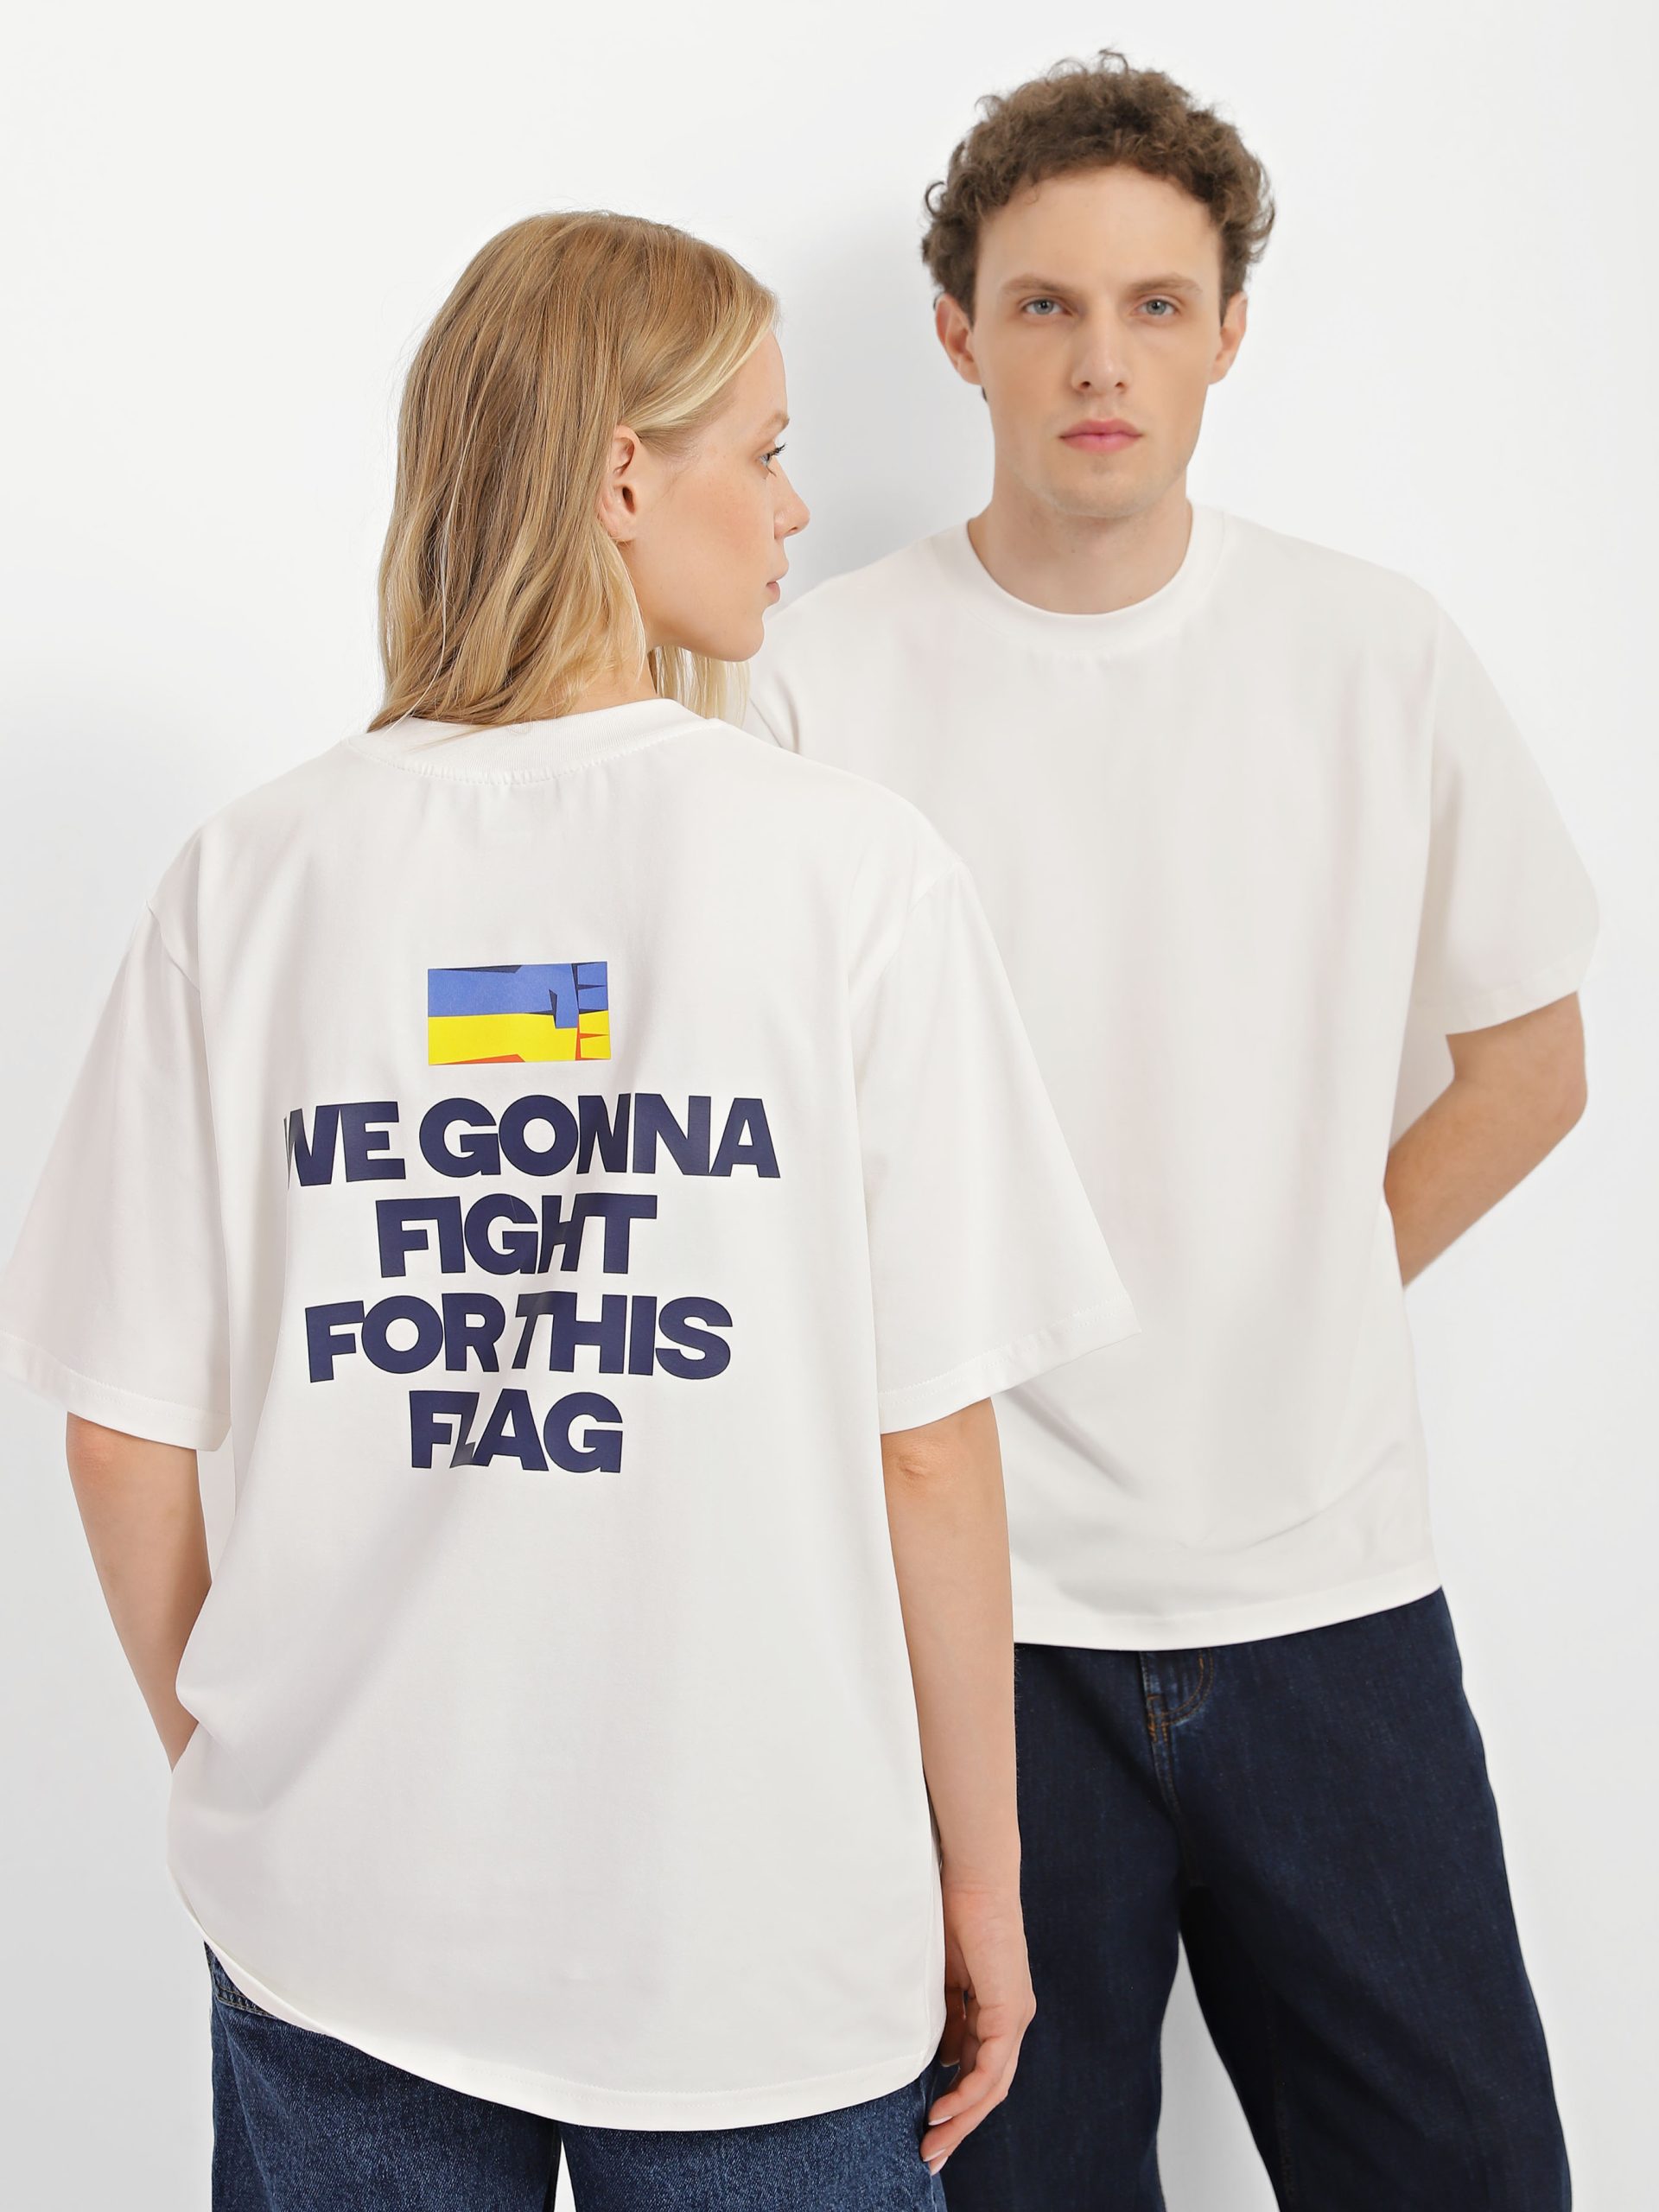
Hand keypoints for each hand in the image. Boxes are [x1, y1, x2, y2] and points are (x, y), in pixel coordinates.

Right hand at [921, 1875, 1034, 2173]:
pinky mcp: (1011, 2009)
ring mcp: (1014, 2015)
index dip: (955, 2101)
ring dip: (963, 2119)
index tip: (929, 2128)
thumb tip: (934, 2055)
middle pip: (989, 2088)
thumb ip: (942, 2014)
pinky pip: (992, 2065)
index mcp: (994, 2008)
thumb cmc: (952, 1913)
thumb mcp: (940, 1977)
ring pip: (993, 2085)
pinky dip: (969, 2091)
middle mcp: (1010, 2017)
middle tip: (931, 2155)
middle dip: (959, 2125)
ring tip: (934, 2144)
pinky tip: (946, 2109)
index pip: (978, 2069)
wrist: (972, 1877)